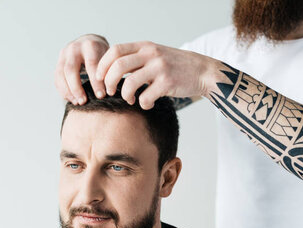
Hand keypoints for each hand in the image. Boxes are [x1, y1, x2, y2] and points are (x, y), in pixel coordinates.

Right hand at [55, 34, 109, 103]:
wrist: (90, 42)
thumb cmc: (103, 54)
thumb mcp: (109, 57)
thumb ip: (109, 70)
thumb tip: (110, 90)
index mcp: (90, 45)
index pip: (91, 64)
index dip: (96, 82)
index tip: (101, 96)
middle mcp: (74, 48)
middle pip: (71, 69)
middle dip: (77, 88)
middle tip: (84, 102)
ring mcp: (64, 54)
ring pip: (61, 74)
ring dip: (68, 91)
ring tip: (77, 102)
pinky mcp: (58, 62)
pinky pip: (57, 78)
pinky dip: (63, 90)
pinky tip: (71, 99)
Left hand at [95, 41, 215, 108]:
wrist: (202, 71)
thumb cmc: (175, 66)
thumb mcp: (155, 55)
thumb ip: (136, 59)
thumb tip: (111, 70)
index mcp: (145, 46)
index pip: (115, 50)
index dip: (102, 65)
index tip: (99, 78)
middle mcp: (151, 54)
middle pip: (118, 66)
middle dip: (108, 82)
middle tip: (110, 91)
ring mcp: (160, 68)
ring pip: (129, 83)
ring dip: (125, 95)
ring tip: (129, 99)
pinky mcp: (168, 83)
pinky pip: (146, 97)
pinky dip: (143, 104)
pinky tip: (147, 104)